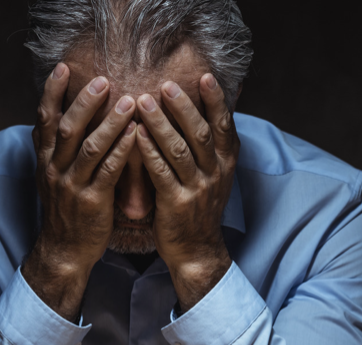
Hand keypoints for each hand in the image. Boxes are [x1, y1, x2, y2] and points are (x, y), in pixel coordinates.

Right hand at [23, 63, 136, 320]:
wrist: (64, 251)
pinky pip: (108, 172)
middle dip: (85, 102)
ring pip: (90, 148)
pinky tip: (136, 135)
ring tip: (130, 101)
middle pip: (68, 129)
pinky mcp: (92, 203)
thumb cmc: (64, 212)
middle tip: (103, 79)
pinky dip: (122, 151)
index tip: (62, 68)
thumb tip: (51, 121)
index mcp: (45, 162)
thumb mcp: (50, 180)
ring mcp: (72, 187)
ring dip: (110, 123)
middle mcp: (55, 171)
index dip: (52, 93)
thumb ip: (53, 152)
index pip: (44, 121)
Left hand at [135, 74, 238, 311]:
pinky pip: (161, 173)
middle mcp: (215, 173)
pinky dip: (149, 152)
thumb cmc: (199, 209)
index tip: (204, 76)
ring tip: (143, 101)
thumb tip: (211, 113)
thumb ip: (211, 149)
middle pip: (200, 133)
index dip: (216, 100)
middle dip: (183, 106)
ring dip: (161, 123)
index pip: (224, 126)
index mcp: (226, 163)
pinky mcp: (176, 204)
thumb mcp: (215, 178)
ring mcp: (197, 189)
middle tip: (166, 84)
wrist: (197, 251)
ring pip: (179, 150)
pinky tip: (135, 135)